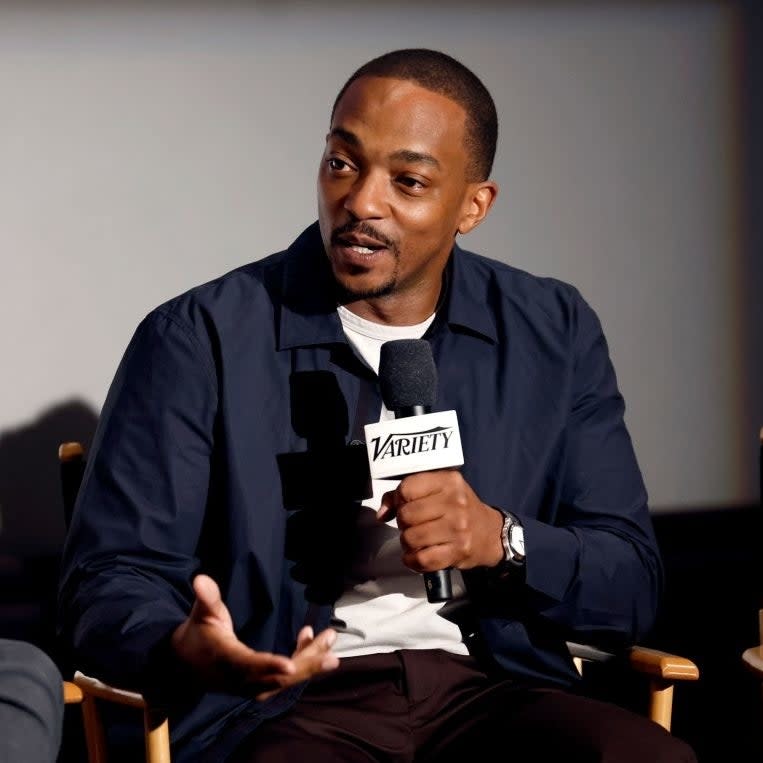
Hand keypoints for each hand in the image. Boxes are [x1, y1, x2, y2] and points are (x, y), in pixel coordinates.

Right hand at [170, 574, 338, 699]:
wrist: (186, 664)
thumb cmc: (197, 633)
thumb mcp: (201, 613)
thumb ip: (207, 598)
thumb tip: (200, 578)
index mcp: (225, 659)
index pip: (248, 666)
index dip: (268, 666)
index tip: (290, 666)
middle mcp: (239, 678)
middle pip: (275, 676)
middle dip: (305, 661)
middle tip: (329, 641)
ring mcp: (249, 686)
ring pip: (284, 681)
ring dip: (309, 663)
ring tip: (330, 645)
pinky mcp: (257, 686)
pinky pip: (283, 679)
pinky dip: (301, 663)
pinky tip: (309, 641)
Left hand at [377, 469, 503, 573]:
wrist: (491, 533)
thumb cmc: (458, 509)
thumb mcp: (438, 490)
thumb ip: (405, 494)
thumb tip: (381, 513)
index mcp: (448, 481)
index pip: (407, 488)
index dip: (399, 500)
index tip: (405, 505)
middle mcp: (455, 502)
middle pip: (406, 515)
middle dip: (403, 523)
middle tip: (412, 525)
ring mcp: (458, 527)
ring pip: (411, 538)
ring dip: (407, 543)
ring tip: (416, 540)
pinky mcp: (459, 550)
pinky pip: (423, 559)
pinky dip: (413, 561)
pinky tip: (417, 556)